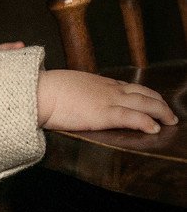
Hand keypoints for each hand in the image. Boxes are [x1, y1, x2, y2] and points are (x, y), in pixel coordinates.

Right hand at [37, 69, 177, 133]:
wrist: (39, 91)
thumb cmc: (46, 90)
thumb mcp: (67, 87)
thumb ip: (78, 92)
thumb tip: (75, 99)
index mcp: (99, 83)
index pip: (129, 86)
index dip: (145, 94)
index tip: (153, 100)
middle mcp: (108, 89)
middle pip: (143, 92)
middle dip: (159, 102)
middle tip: (170, 113)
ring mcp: (108, 100)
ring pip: (145, 103)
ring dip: (161, 112)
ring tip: (171, 121)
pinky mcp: (104, 114)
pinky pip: (133, 117)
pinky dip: (147, 122)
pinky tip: (156, 129)